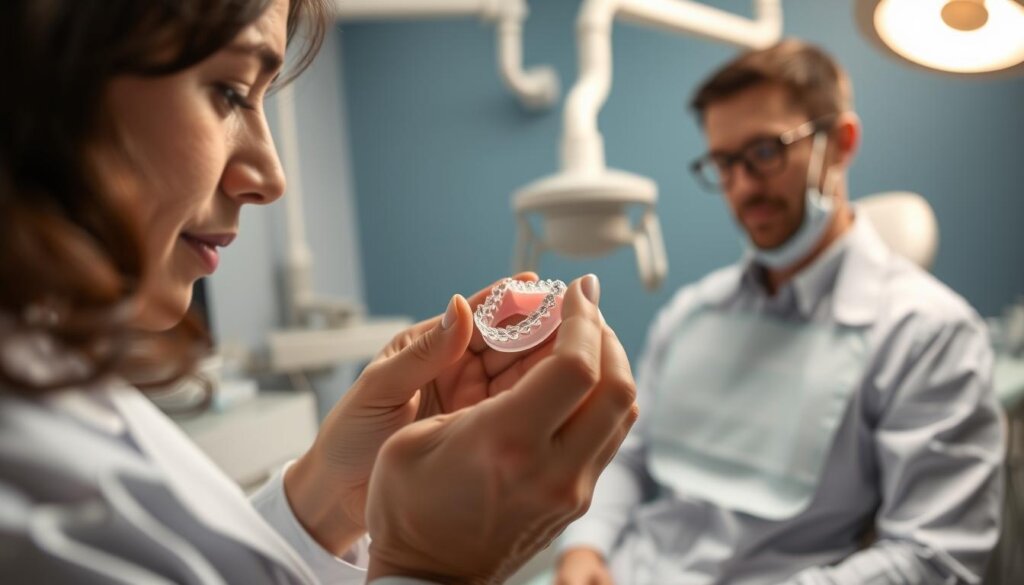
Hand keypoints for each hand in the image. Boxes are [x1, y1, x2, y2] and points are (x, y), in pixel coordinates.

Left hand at [285, 272, 558, 553]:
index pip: (475, 316)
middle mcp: (456, 368)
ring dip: (549, 356)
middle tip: (576, 312)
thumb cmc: (348, 438)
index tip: (538, 285)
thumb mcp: (380, 390)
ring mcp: (473, 399)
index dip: (508, 299)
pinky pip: (519, 404)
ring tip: (582, 343)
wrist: (342, 497)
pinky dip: (542, 393)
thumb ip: (422, 354)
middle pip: (507, 339)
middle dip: (540, 323)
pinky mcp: (482, 428)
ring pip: (520, 370)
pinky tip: (567, 385)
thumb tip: (460, 307)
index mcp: (429, 347)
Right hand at [364, 275, 638, 583]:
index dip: (582, 318)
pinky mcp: (576, 501)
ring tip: (582, 341)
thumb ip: (455, 385)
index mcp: (506, 443)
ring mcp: (571, 490)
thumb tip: (488, 328)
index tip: (576, 291)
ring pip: (623, 413)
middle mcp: (552, 468)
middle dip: (606, 336)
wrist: (428, 582)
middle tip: (582, 312)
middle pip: (617, 386)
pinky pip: (610, 437)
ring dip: (612, 367)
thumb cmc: (407, 510)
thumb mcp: (413, 438)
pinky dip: (604, 399)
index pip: (576, 365)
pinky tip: (576, 384)